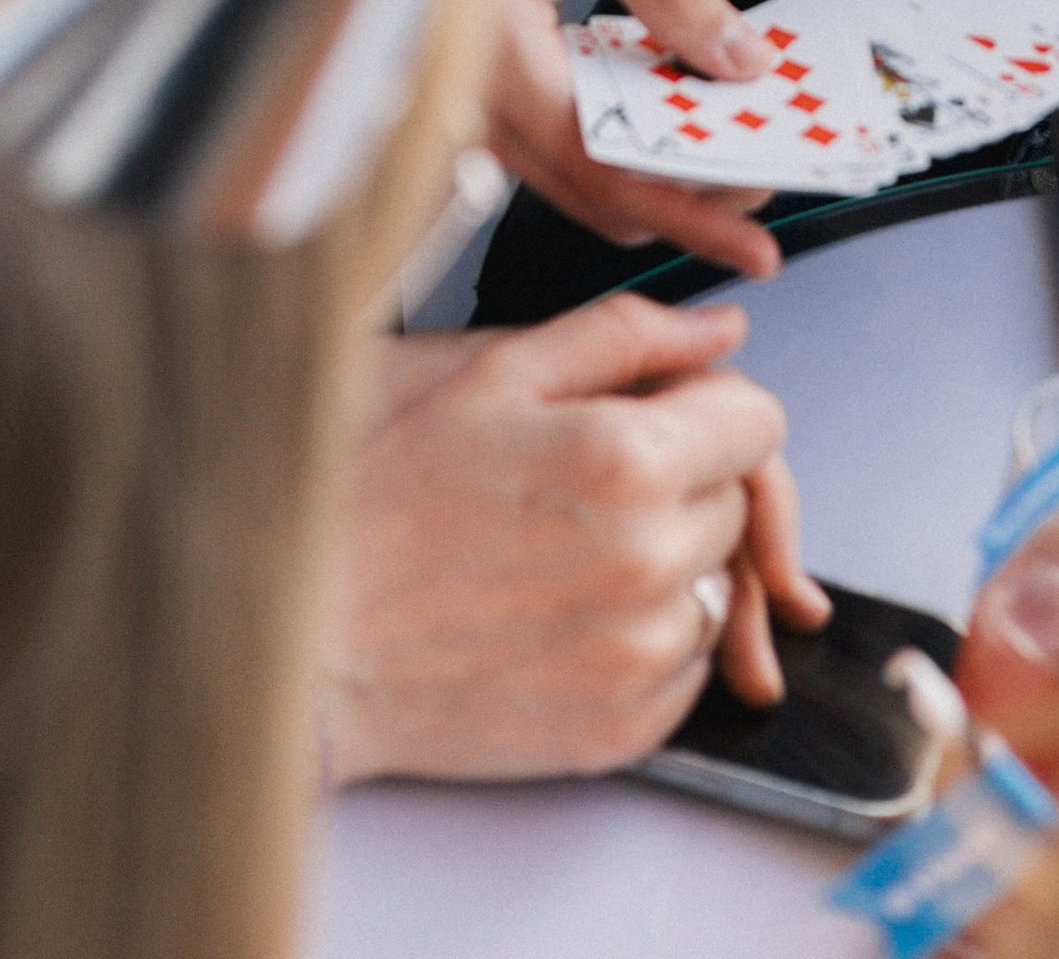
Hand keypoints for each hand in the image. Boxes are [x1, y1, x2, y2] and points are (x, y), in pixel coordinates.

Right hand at [321, 296, 830, 781]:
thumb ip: (623, 336)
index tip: (666, 418)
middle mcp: (648, 563)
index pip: (759, 421)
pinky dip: (646, 639)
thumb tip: (719, 328)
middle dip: (688, 481)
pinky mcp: (617, 731)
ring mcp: (637, 657)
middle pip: (739, 503)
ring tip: (564, 549)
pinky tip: (562, 613)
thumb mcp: (490, 372)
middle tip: (591, 484)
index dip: (711, 409)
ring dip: (671, 564)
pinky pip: (686, 670)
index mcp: (625, 461)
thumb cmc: (371, 499)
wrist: (298, 640)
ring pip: (718, 588)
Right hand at [482, 0, 781, 281]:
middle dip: (691, 212)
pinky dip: (623, 156)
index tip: (752, 239)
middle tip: (765, 199)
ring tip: (734, 163)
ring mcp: (472, 112)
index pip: (606, 166)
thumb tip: (739, 55)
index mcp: (497, 58)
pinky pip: (557, 154)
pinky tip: (672, 125)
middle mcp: (475, 105)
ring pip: (576, 186)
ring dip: (660, 189)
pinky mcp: (485, 100)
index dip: (689, 209)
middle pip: (596, 197)